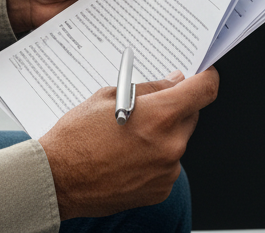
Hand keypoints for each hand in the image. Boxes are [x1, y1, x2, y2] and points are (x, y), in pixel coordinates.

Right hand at [40, 67, 219, 218]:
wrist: (58, 179)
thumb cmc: (78, 136)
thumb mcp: (111, 96)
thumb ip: (151, 89)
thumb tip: (176, 81)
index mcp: (160, 116)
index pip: (203, 91)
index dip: (207, 78)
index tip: (205, 74)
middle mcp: (170, 145)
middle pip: (191, 115)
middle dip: (176, 106)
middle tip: (150, 105)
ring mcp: (166, 171)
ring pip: (178, 140)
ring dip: (164, 132)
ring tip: (130, 134)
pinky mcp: (160, 190)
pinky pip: (168, 164)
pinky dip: (156, 155)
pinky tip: (129, 154)